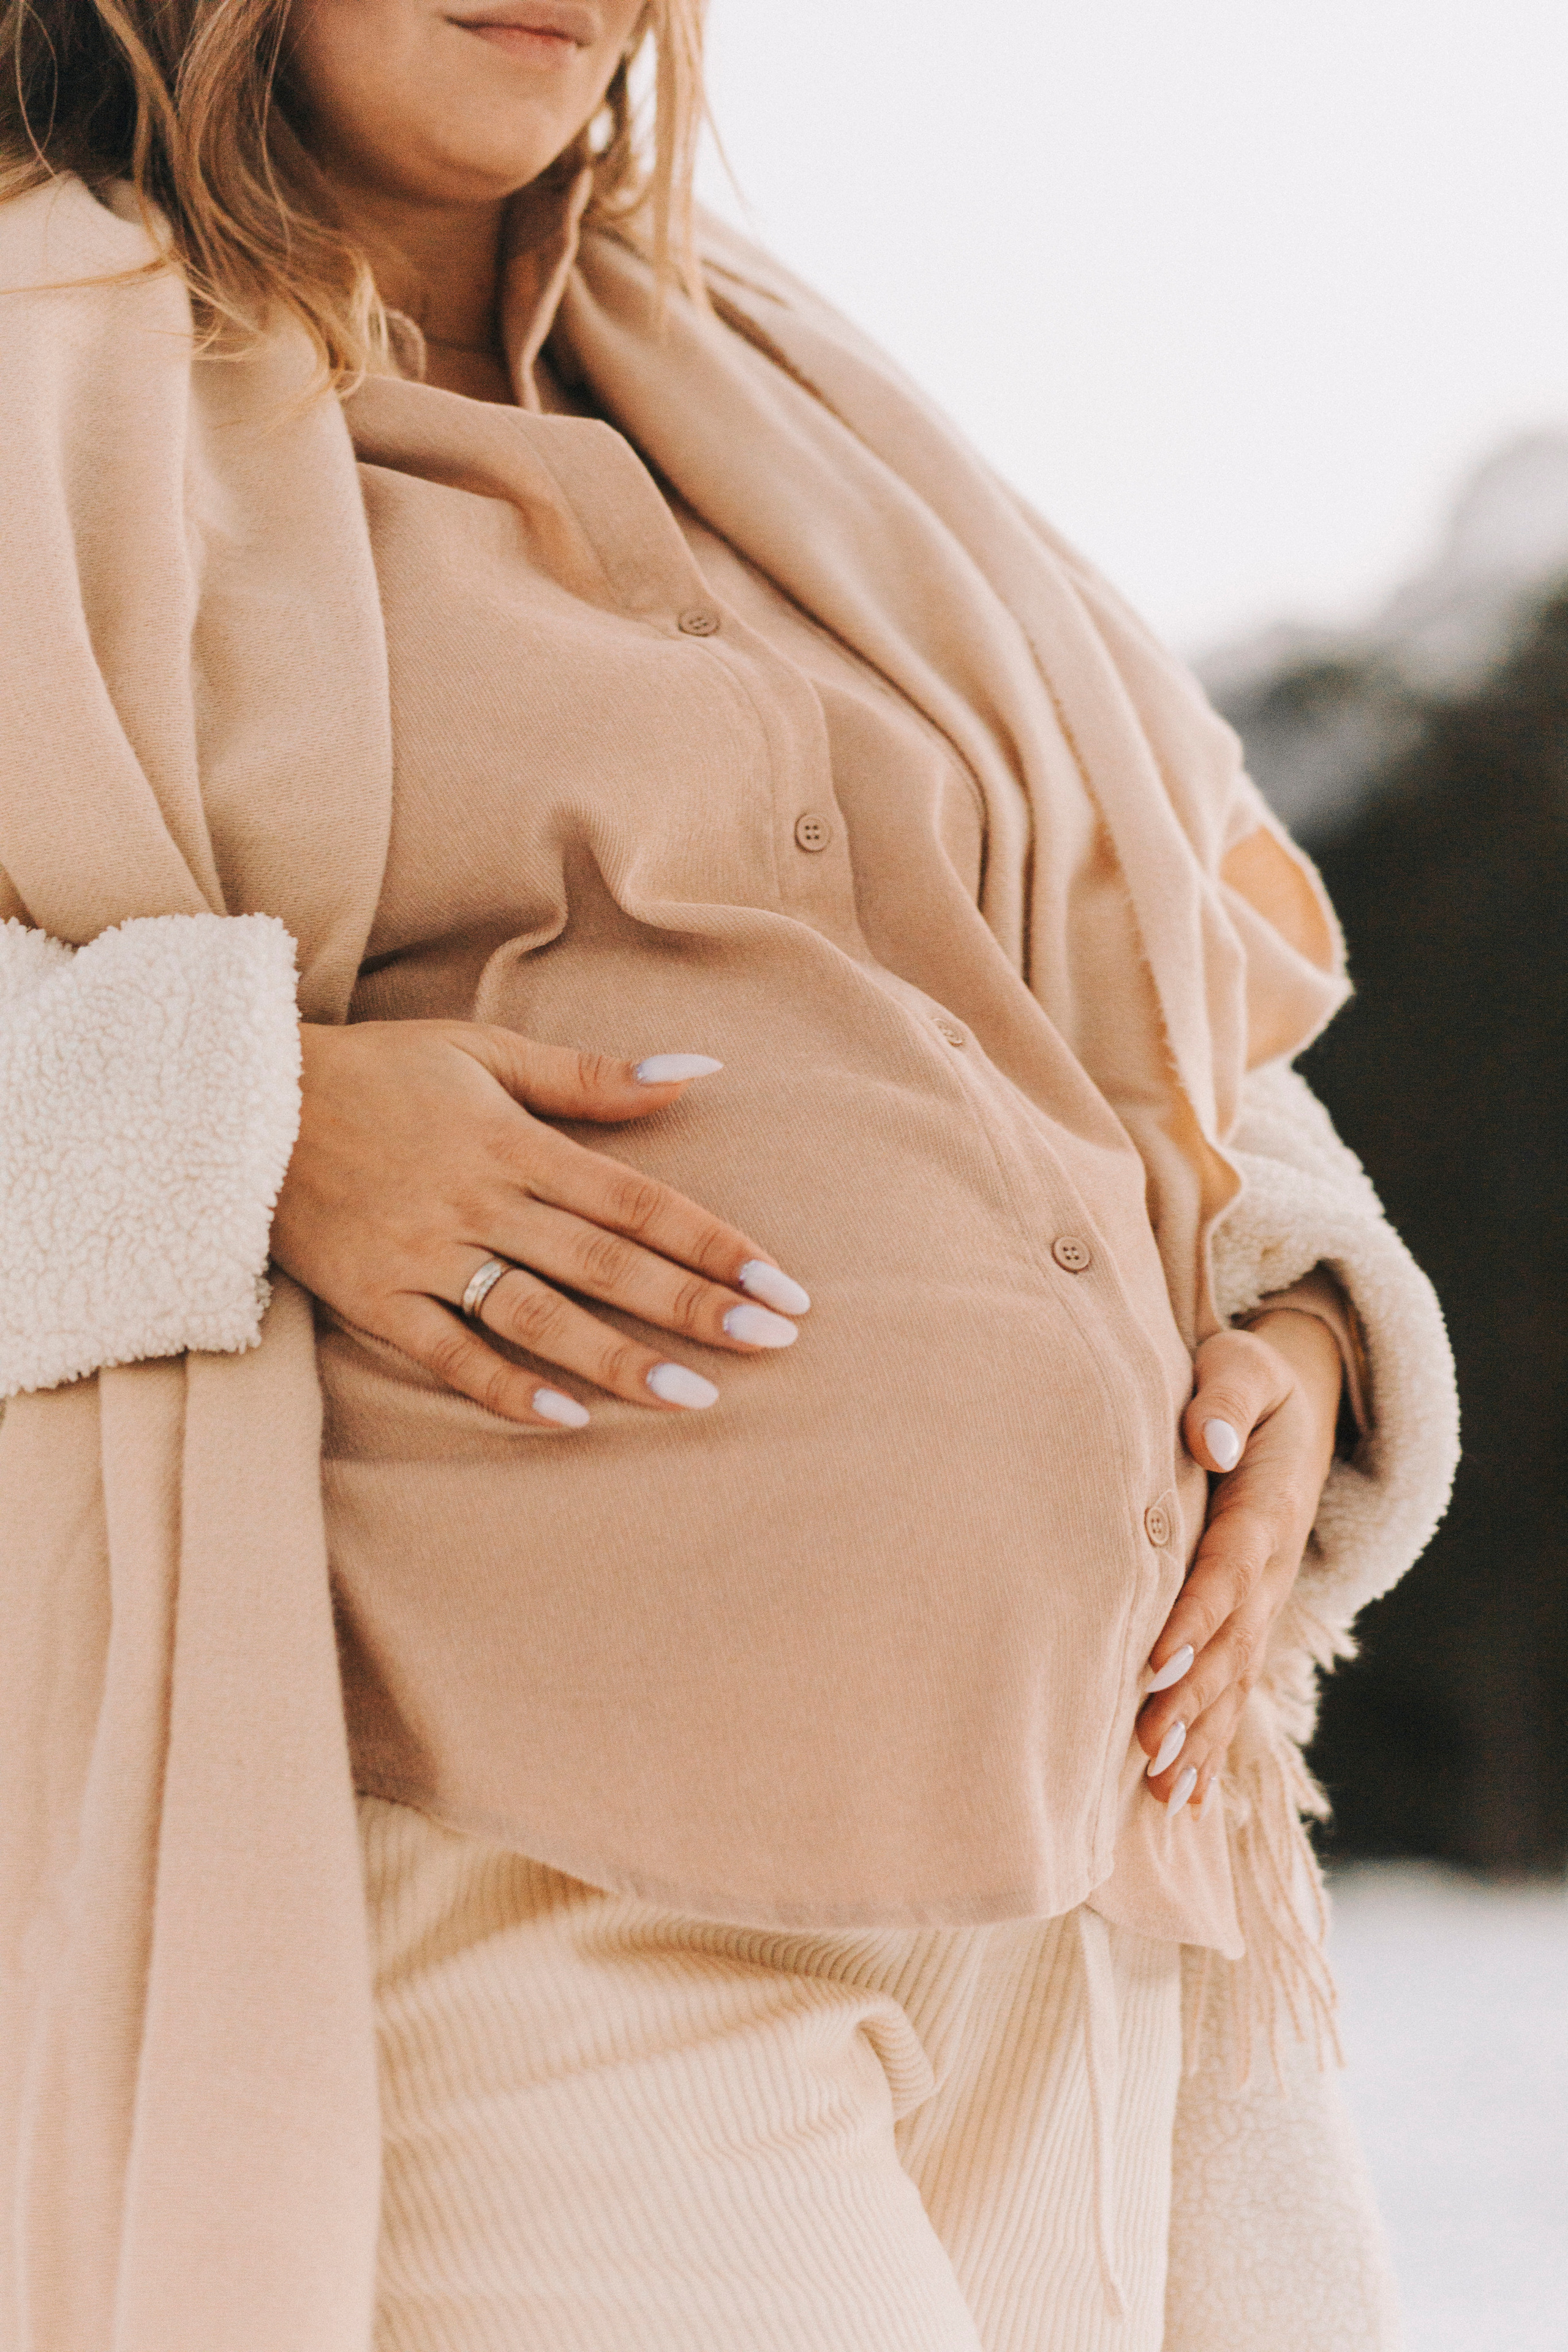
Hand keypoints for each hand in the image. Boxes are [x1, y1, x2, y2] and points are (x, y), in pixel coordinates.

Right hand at [271, 1019, 809, 1429]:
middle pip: (603, 1263)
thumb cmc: (379, 1073)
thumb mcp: (483, 1051)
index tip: (779, 1285)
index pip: (636, 1201)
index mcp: (513, 1141)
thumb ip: (590, 1076)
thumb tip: (697, 1075)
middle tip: (769, 1345)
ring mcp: (425, 1254)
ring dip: (617, 1358)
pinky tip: (566, 1419)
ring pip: (536, 1315)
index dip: (713, 1242)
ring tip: (693, 1398)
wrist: (243, 1103)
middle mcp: (478, 1201)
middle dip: (692, 1305)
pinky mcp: (374, 1297)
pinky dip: (504, 1386)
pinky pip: (446, 1351)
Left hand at [1137, 1309, 1342, 1814]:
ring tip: (1162, 1791)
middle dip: (1191, 1699)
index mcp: (1265, 1509)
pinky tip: (1180, 1798)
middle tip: (1147, 1748)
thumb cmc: (1247, 1381)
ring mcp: (1263, 1602)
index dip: (1194, 1619)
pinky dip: (1211, 1742)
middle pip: (1229, 1643)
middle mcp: (1269, 1569)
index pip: (1226, 1572)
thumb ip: (1223, 1400)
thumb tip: (1206, 1443)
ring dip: (1200, 1735)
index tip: (1154, 1663)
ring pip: (1233, 1679)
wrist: (1290, 1407)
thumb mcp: (1245, 1367)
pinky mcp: (1248, 1620)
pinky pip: (1233, 1689)